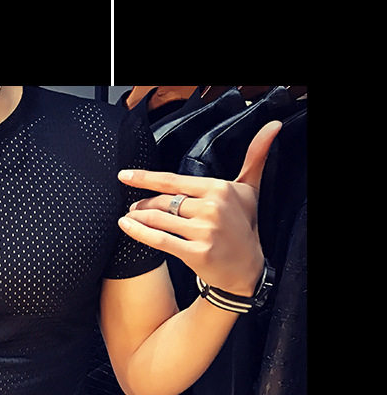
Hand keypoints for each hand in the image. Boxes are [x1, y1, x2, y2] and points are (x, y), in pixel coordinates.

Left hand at [117, 121, 280, 295]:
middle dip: (144, 204)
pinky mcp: (197, 253)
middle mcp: (212, 208)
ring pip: (159, 219)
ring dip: (138, 217)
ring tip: (130, 217)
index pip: (174, 181)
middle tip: (133, 206)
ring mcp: (205, 231)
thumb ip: (253, 159)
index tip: (125, 176)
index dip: (146, 178)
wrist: (248, 268)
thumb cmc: (244, 226)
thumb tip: (271, 126)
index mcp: (219, 189)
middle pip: (164, 201)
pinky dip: (139, 232)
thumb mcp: (249, 191)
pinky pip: (160, 240)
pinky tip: (126, 226)